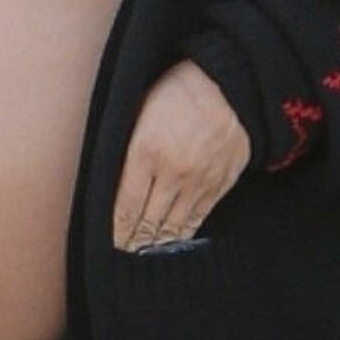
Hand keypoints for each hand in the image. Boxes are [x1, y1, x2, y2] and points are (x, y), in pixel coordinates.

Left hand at [112, 59, 251, 251]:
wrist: (230, 85)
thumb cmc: (178, 90)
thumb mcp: (138, 108)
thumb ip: (125, 145)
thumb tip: (109, 176)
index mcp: (145, 152)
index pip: (125, 206)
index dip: (116, 231)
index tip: (109, 243)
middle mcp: (172, 173)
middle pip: (147, 222)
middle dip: (133, 243)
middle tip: (122, 254)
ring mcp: (198, 182)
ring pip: (173, 226)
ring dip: (156, 243)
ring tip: (144, 253)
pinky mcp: (219, 185)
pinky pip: (197, 219)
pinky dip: (183, 234)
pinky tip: (172, 242)